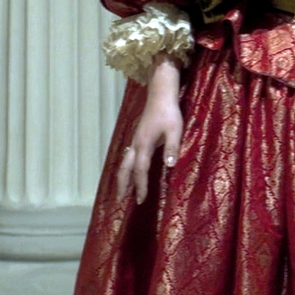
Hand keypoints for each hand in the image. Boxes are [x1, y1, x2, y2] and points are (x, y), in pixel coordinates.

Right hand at [117, 55, 183, 204]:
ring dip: (123, 177)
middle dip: (123, 185)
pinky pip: (129, 157)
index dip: (140, 186)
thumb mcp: (175, 130)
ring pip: (125, 163)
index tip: (140, 200)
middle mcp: (136, 144)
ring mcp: (135, 140)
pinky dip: (127, 168)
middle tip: (120, 200)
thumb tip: (169, 167)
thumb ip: (172, 148)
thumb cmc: (169, 112)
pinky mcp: (138, 137)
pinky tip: (130, 171)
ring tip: (122, 190)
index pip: (140, 170)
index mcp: (144, 144)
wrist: (161, 94)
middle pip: (125, 168)